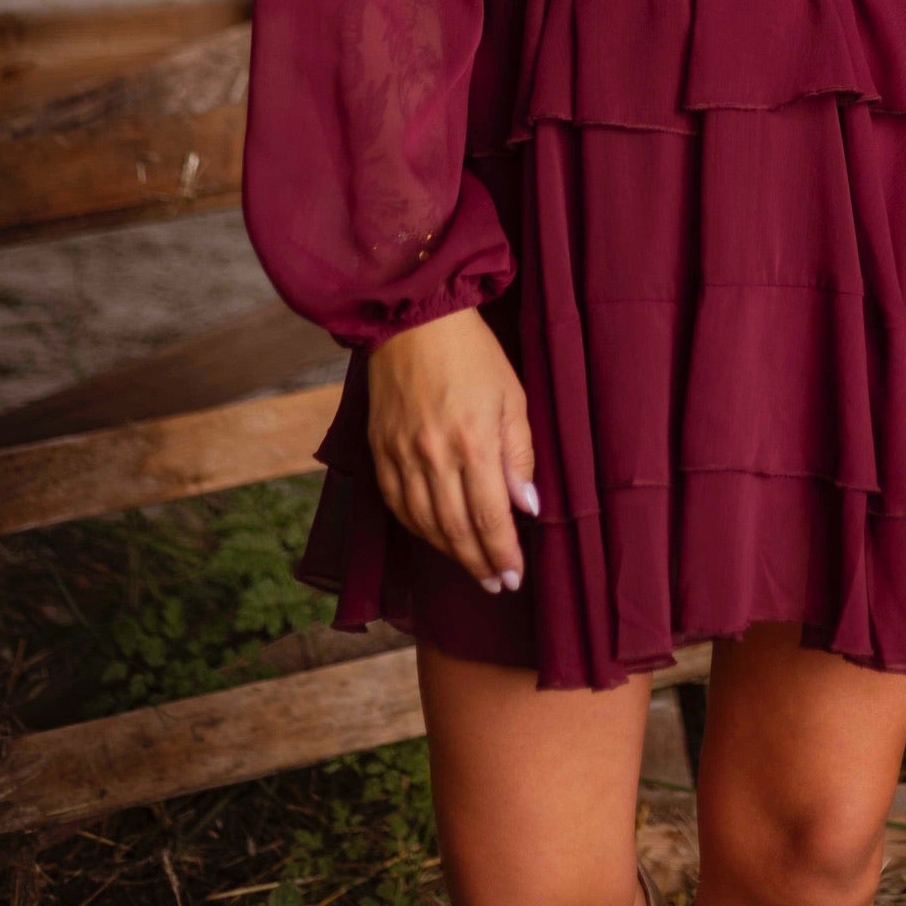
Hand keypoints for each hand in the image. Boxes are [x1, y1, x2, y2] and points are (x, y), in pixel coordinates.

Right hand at [366, 306, 538, 592]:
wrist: (414, 320)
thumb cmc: (473, 354)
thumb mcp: (512, 396)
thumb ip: (519, 454)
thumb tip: (527, 506)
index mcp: (472, 441)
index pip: (489, 516)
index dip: (503, 552)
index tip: (515, 576)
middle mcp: (433, 455)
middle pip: (455, 529)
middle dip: (479, 563)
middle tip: (497, 584)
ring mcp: (400, 455)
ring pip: (424, 524)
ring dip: (449, 553)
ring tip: (472, 569)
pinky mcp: (379, 451)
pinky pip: (397, 505)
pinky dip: (417, 529)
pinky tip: (435, 537)